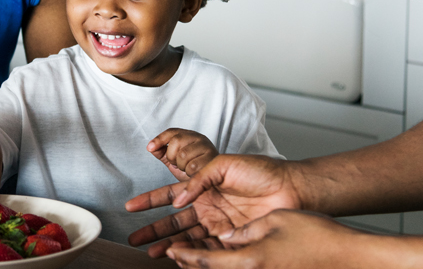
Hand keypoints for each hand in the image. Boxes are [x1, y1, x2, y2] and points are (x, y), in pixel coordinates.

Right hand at [126, 154, 301, 257]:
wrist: (291, 188)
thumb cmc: (261, 171)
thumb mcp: (223, 164)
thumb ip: (197, 179)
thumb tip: (178, 201)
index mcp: (202, 187)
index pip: (170, 195)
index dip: (150, 201)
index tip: (131, 206)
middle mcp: (207, 207)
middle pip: (174, 222)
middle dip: (153, 230)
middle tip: (135, 239)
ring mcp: (219, 225)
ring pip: (187, 239)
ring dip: (169, 246)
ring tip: (151, 254)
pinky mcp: (233, 240)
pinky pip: (209, 250)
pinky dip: (193, 255)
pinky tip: (179, 258)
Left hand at [148, 128, 217, 180]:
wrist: (212, 183)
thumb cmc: (193, 170)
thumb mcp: (174, 160)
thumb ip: (162, 153)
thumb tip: (151, 147)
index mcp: (189, 136)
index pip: (171, 132)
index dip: (159, 139)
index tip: (150, 148)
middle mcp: (199, 138)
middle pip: (176, 141)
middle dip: (172, 156)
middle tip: (178, 164)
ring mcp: (207, 147)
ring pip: (183, 155)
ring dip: (182, 166)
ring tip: (187, 169)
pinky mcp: (213, 159)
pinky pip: (192, 166)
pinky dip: (189, 173)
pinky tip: (194, 174)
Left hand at [165, 209, 360, 268]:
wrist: (348, 256)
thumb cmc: (316, 234)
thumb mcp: (274, 222)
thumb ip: (244, 232)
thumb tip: (225, 239)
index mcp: (249, 261)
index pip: (205, 259)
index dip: (183, 253)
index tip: (167, 249)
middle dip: (188, 263)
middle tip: (170, 253)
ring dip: (205, 267)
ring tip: (187, 256)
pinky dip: (225, 266)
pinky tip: (221, 259)